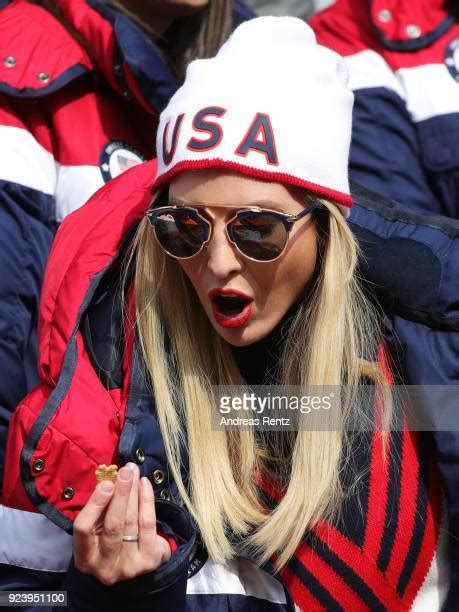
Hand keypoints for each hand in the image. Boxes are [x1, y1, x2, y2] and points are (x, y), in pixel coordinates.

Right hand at [73, 463, 170, 584]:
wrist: (136, 562)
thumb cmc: (110, 537)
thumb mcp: (98, 527)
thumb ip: (100, 508)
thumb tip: (110, 478)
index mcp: (85, 559)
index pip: (84, 529)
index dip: (95, 504)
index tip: (106, 483)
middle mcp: (105, 567)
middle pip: (113, 525)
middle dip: (121, 494)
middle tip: (126, 471)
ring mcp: (129, 567)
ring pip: (132, 521)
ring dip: (134, 492)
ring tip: (134, 472)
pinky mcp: (149, 561)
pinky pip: (148, 524)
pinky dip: (147, 500)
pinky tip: (145, 485)